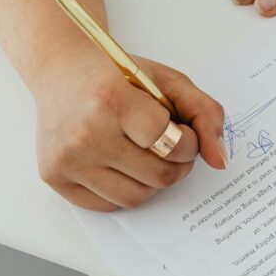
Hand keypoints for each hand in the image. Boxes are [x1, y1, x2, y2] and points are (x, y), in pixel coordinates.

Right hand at [32, 46, 226, 211]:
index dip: (188, 142)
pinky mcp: (54, 178)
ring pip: (136, 197)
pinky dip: (125, 188)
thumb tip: (221, 161)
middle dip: (177, 164)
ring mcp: (67, 159)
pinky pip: (108, 205)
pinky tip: (121, 162)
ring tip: (145, 153)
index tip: (182, 131)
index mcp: (112, 100)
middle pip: (160, 176)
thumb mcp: (169, 81)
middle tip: (170, 145)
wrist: (62, 71)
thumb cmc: (118, 76)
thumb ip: (205, 114)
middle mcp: (85, 133)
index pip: (172, 143)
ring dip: (153, 180)